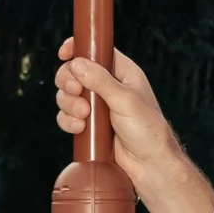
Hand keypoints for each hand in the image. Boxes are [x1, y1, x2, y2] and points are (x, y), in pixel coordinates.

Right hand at [54, 42, 213, 212]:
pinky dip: (68, 121)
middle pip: (74, 71)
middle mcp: (107, 86)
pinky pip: (67, 116)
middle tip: (76, 92)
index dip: (78, 48)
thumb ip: (100, 81)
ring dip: (68, 104)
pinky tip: (79, 129)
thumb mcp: (126, 100)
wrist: (149, 164)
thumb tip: (78, 63)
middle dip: (68, 81)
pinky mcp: (89, 125)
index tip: (64, 53)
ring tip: (84, 117)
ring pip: (67, 95)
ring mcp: (96, 106)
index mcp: (122, 72)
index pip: (96, 50)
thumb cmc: (148, 130)